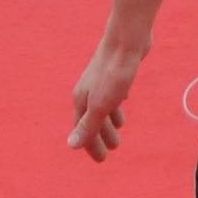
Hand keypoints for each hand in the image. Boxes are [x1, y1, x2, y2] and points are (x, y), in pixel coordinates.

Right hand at [68, 32, 147, 161]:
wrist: (127, 38)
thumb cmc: (113, 72)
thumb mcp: (101, 104)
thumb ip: (88, 125)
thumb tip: (71, 145)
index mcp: (81, 100)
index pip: (82, 130)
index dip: (90, 145)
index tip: (101, 160)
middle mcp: (88, 90)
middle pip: (92, 118)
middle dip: (101, 135)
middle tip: (114, 149)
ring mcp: (101, 79)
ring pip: (103, 104)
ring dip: (109, 119)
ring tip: (119, 128)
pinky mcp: (114, 70)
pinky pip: (112, 91)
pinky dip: (115, 101)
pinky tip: (122, 100)